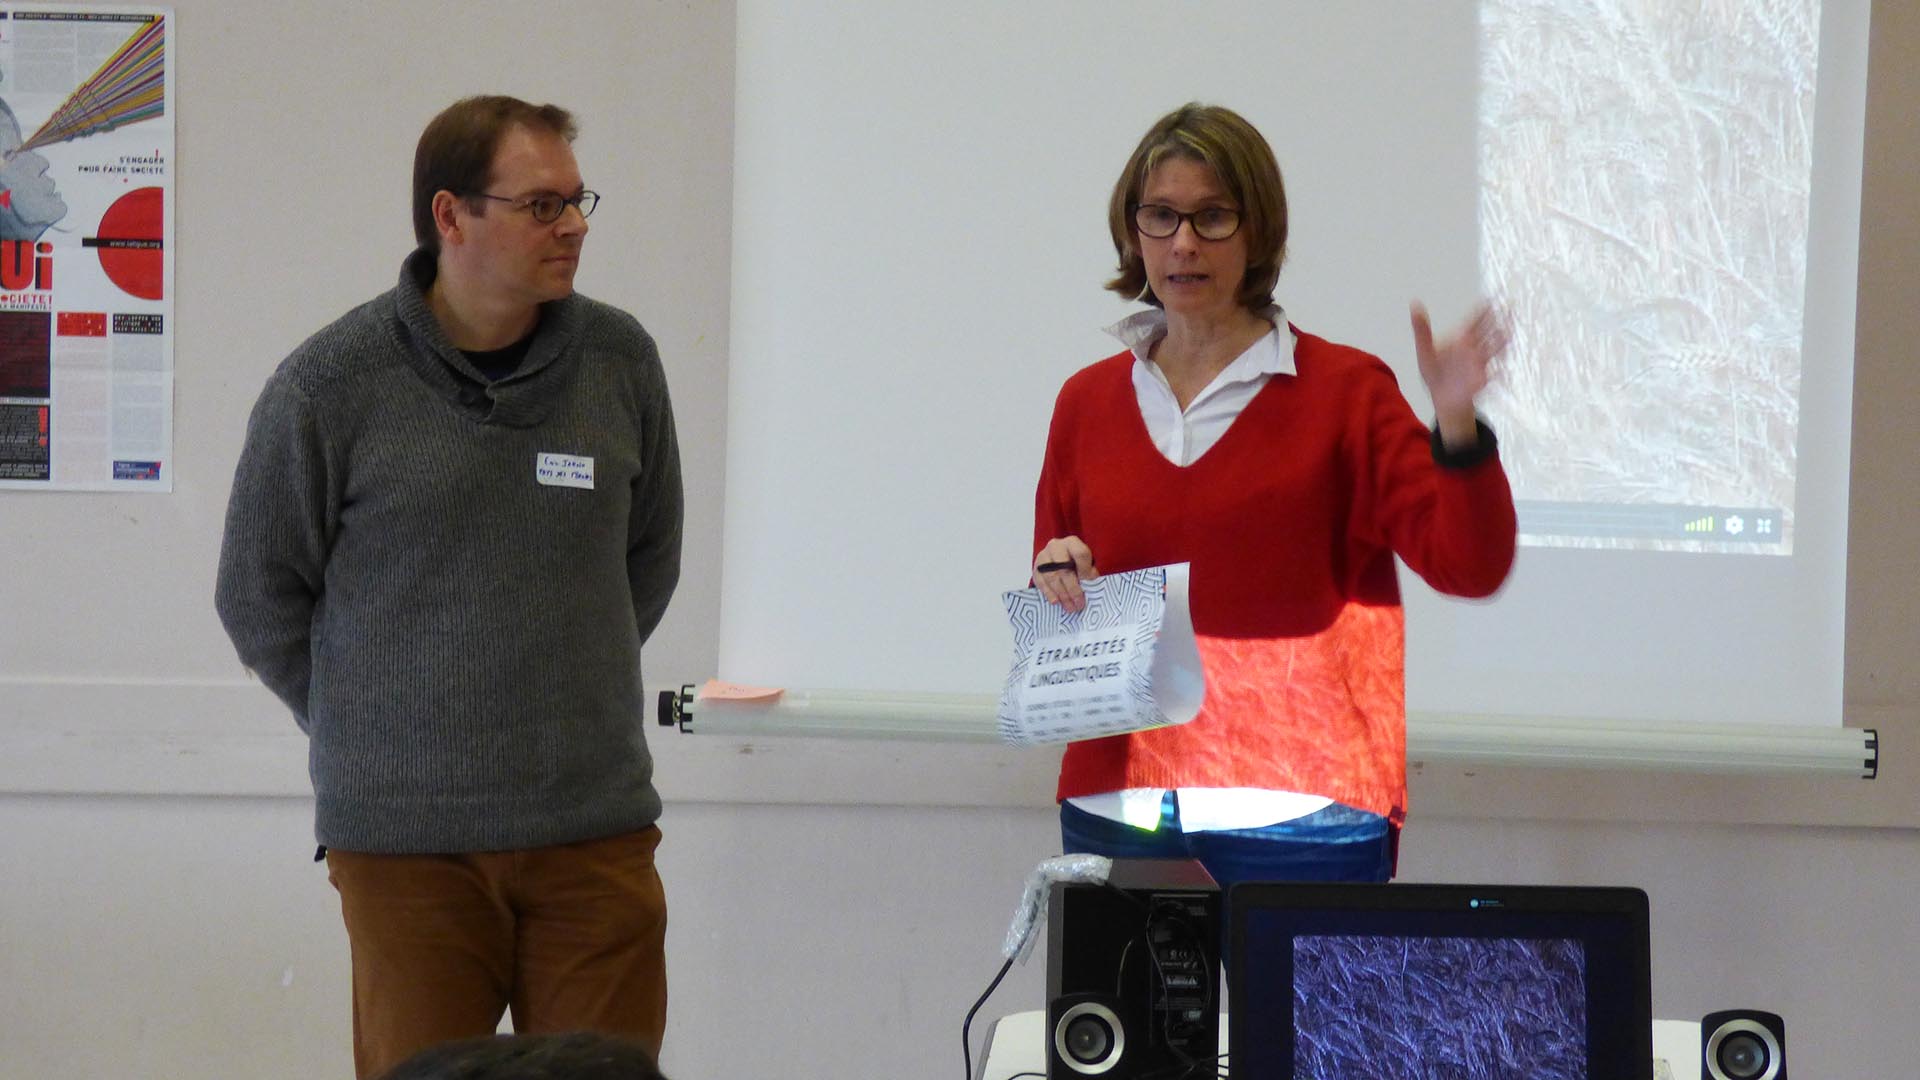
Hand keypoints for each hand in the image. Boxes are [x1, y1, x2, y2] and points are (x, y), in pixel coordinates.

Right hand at [1033, 536, 1096, 612]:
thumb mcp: (1086, 562)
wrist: (1059, 559)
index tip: (1090, 582)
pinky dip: (1049, 593)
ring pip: (1052, 577)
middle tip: (1079, 603)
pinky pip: (1041, 582)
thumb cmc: (1075, 562)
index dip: (1085, 569)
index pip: (1080, 553)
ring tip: (1070, 607)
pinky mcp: (1035, 568)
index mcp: (1072, 543)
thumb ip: (1090, 570)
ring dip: (1062, 595)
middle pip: (1064, 569)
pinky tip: (1056, 602)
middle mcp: (1056, 547)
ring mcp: (1043, 557)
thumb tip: (1091, 580)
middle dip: (1073, 589)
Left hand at [1411, 300, 1506, 448]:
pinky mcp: (1479, 381)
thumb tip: (1415, 302)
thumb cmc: (1435, 373)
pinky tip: (1499, 369)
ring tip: (1507, 334)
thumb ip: (1421, 329)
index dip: (1482, 310)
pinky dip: (1495, 372)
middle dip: (1499, 320)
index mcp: (1460, 340)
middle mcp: (1472, 349)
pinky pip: (1489, 375)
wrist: (1442, 399)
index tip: (1491, 299)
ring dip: (1500, 342)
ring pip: (1492, 350)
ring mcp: (1478, 364)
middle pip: (1487, 332)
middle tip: (1509, 307)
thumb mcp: (1424, 351)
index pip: (1473, 322)